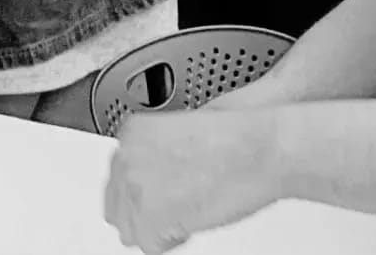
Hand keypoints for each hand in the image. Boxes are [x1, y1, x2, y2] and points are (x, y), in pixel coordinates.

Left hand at [104, 109, 281, 253]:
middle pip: (117, 204)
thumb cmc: (235, 139)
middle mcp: (126, 158)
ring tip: (187, 212)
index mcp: (132, 133)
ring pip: (130, 228)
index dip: (145, 190)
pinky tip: (192, 222)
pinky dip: (173, 240)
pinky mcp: (150, 217)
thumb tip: (155, 177)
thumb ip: (156, 153)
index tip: (161, 194)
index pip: (118, 177)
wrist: (257, 149)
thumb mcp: (182, 132)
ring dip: (156, 226)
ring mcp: (135, 188)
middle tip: (175, 208)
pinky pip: (150, 246)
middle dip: (144, 211)